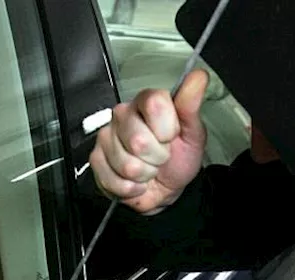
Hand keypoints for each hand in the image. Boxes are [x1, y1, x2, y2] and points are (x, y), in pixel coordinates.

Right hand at [89, 69, 209, 214]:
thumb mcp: (193, 134)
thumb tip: (198, 76)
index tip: (171, 136)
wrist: (165, 188)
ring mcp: (106, 136)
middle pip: (138, 139)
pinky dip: (130, 188)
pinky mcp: (96, 159)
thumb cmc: (179, 159)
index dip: (167, 128)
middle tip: (160, 157)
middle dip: (156, 157)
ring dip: (144, 174)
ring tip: (148, 169)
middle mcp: (123, 114)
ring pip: (127, 164)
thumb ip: (191, 105)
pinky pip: (114, 179)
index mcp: (147, 102)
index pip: (154, 103)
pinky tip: (135, 181)